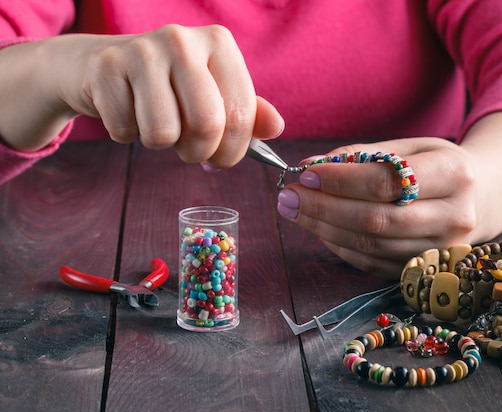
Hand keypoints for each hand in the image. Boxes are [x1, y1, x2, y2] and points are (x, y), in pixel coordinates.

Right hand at [0, 24, 283, 165]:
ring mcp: (142, 50)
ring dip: (161, 144)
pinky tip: (128, 112)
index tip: (221, 159)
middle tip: (190, 151)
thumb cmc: (168, 86)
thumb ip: (247, 112)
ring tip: (157, 125)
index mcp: (219, 43)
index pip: (240, 114)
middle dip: (199, 153)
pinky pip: (124, 130)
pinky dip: (126, 134)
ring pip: (163, 133)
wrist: (102, 65)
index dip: (233, 151)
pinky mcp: (105, 67)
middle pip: (206, 125)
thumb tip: (276, 127)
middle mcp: (183, 39)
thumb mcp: (214, 93)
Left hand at [276, 112, 501, 277]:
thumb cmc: (440, 166)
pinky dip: (339, 246)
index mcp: (455, 173)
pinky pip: (372, 263)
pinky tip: (319, 229)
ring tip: (295, 210)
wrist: (484, 198)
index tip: (305, 173)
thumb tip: (313, 166)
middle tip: (287, 196)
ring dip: (324, 228)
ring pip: (371, 245)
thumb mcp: (413, 147)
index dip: (340, 180)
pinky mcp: (427, 270)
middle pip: (376, 219)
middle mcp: (455, 216)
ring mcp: (443, 250)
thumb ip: (365, 155)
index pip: (387, 181)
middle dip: (323, 208)